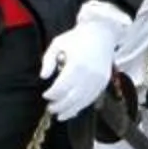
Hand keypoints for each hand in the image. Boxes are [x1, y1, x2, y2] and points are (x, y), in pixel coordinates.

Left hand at [39, 4, 131, 119]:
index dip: (51, 94)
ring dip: (70, 110)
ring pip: (82, 102)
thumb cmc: (78, 38)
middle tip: (50, 108)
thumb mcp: (57, 43)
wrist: (103, 34)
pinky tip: (72, 110)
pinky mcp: (103, 82)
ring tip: (59, 114)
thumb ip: (48, 60)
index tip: (45, 95)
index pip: (61, 88)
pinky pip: (91, 99)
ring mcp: (98, 80)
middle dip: (59, 105)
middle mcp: (89, 75)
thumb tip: (44, 76)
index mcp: (77, 65)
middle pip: (71, 98)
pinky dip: (81, 106)